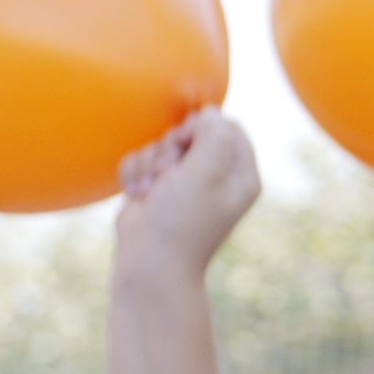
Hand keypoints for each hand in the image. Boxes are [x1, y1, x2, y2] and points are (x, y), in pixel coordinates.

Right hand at [116, 109, 258, 284]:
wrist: (149, 261)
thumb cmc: (181, 221)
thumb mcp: (205, 174)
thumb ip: (213, 136)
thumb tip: (209, 112)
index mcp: (239, 173)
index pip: (227, 126)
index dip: (202, 127)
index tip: (186, 143)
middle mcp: (214, 175)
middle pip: (190, 132)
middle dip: (170, 148)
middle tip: (168, 174)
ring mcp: (183, 181)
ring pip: (160, 144)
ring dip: (149, 164)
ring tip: (151, 192)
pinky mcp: (155, 186)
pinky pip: (140, 159)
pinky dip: (134, 174)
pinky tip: (138, 195)